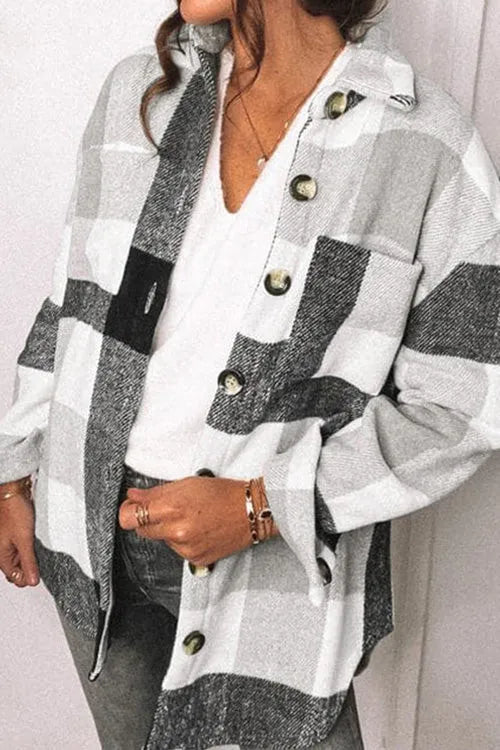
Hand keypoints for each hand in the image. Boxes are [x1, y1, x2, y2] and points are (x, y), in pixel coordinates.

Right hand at [0, 487, 39, 587]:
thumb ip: (28, 562)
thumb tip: (32, 582)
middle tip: (40, 560)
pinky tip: (35, 540)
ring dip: (29, 556)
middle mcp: (1, 550)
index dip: (28, 577)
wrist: (11, 491)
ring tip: (37, 547)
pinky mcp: (13, 533)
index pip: (15, 578)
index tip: (39, 572)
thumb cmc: (14, 511)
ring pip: (19, 557)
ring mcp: (7, 542)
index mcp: (1, 556)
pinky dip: (28, 546)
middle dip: (28, 568)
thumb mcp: (24, 540)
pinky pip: (21, 545)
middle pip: (16, 569)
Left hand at [118, 476, 265, 565]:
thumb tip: (133, 496)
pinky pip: (176, 549)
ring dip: (167, 529)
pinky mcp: (194, 558)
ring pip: (161, 539)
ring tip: (190, 517)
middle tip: (165, 508)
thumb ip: (156, 492)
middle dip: (148, 519)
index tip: (130, 507)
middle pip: (142, 530)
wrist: (251, 511)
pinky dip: (181, 540)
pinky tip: (197, 529)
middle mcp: (177, 531)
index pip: (130, 517)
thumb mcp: (188, 484)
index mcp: (173, 507)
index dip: (126, 512)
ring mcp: (186, 548)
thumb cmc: (223, 493)